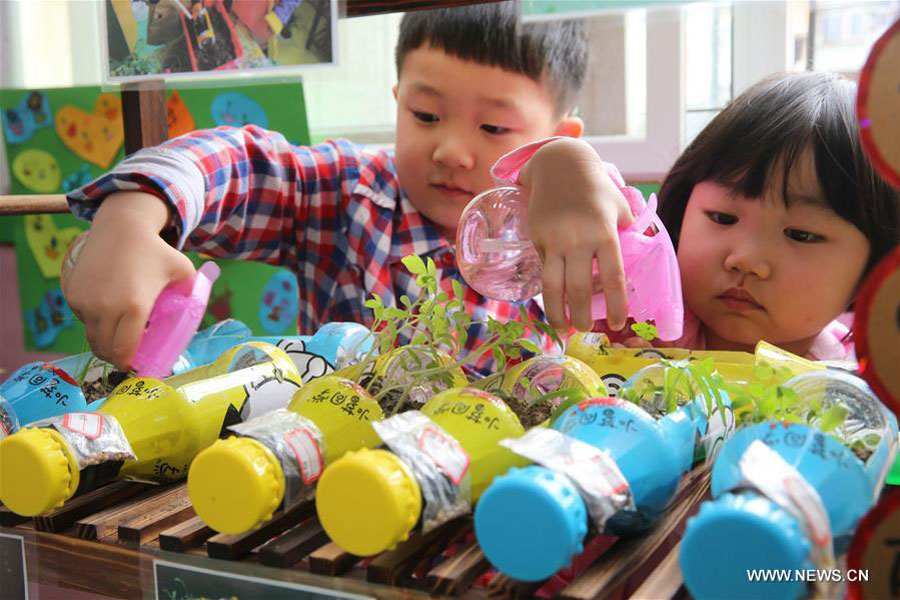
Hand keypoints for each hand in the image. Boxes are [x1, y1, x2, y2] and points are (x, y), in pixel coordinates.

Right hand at [63, 192, 195, 370]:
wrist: (121, 227)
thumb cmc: (155, 251)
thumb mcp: (183, 270)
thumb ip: (193, 293)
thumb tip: (196, 313)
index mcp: (135, 306)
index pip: (125, 349)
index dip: (128, 363)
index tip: (133, 366)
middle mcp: (106, 308)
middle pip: (105, 349)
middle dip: (114, 358)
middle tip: (124, 358)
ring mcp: (85, 301)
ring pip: (91, 336)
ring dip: (102, 343)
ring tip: (114, 341)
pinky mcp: (72, 294)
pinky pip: (82, 319)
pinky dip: (92, 323)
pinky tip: (105, 316)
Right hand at [519, 138, 633, 333]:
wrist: (559, 165)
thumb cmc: (595, 187)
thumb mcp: (619, 206)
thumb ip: (626, 233)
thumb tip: (633, 261)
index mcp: (605, 233)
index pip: (613, 278)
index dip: (616, 305)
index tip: (616, 324)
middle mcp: (578, 240)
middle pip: (579, 289)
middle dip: (581, 316)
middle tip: (584, 330)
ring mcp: (554, 241)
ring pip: (552, 287)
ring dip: (556, 314)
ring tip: (562, 329)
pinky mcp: (537, 239)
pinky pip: (544, 269)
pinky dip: (549, 287)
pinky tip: (554, 298)